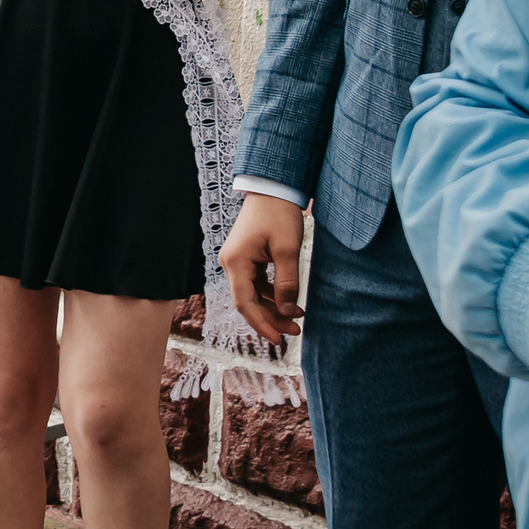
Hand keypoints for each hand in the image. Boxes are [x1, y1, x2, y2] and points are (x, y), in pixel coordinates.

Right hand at [219, 192, 305, 340]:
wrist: (273, 189)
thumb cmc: (278, 215)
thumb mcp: (287, 250)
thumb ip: (287, 283)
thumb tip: (288, 311)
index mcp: (236, 262)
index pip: (245, 303)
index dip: (261, 324)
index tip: (278, 339)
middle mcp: (231, 263)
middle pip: (247, 301)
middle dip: (270, 318)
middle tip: (295, 331)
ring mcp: (237, 260)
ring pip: (252, 294)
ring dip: (272, 308)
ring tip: (297, 318)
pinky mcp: (246, 257)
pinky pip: (256, 283)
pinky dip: (271, 295)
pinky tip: (289, 301)